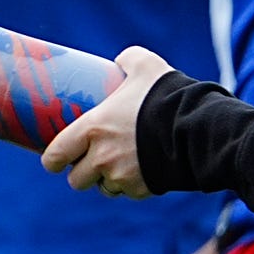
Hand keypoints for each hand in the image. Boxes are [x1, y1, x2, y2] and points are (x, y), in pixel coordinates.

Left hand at [44, 47, 175, 196]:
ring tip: (115, 165)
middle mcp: (102, 158)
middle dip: (81, 171)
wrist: (202, 131)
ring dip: (105, 180)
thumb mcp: (145, 66)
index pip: (55, 155)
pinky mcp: (144, 190)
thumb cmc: (169, 97)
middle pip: (76, 179)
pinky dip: (130, 187)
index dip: (52, 159)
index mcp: (92, 130)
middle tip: (88, 160)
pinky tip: (138, 172)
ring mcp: (123, 177)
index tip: (53, 159)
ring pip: (103, 188)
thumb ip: (128, 60)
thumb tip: (121, 60)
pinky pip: (128, 193)